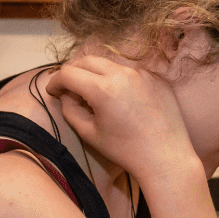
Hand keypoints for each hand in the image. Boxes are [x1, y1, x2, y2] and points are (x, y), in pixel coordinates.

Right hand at [44, 56, 197, 181]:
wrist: (165, 157)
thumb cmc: (125, 149)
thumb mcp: (88, 132)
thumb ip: (70, 109)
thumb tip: (66, 94)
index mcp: (103, 88)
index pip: (69, 73)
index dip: (55, 81)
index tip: (53, 91)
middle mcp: (124, 73)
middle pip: (88, 60)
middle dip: (74, 72)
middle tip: (69, 88)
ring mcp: (144, 73)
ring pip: (111, 64)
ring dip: (97, 75)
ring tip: (97, 96)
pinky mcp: (157, 78)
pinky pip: (132, 72)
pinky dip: (120, 80)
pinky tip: (122, 99)